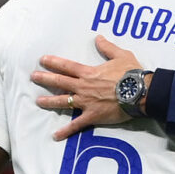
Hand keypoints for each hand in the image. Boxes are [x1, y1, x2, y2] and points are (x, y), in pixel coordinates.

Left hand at [30, 35, 144, 140]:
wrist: (140, 92)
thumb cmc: (132, 73)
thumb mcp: (121, 55)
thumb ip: (108, 47)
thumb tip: (98, 38)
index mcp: (89, 73)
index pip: (67, 66)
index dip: (54, 62)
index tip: (42, 60)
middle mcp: (84, 87)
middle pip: (60, 82)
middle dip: (45, 79)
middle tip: (33, 77)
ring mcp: (87, 102)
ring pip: (64, 101)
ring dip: (50, 101)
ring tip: (38, 101)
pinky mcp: (93, 116)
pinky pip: (77, 125)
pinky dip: (66, 131)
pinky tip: (56, 135)